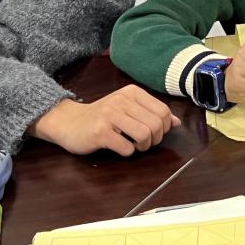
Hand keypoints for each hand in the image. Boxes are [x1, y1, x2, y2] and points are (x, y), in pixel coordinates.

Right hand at [29, 85, 180, 155]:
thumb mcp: (128, 109)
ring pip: (145, 135)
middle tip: (144, 143)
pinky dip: (127, 152)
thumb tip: (177, 123)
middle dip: (155, 139)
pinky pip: (127, 148)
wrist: (68, 122)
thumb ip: (152, 113)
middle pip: (156, 125)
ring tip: (134, 145)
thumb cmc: (102, 117)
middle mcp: (122, 100)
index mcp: (132, 92)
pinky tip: (119, 147)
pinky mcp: (100, 132)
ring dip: (143, 147)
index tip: (154, 133)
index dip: (164, 127)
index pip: (163, 111)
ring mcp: (110, 115)